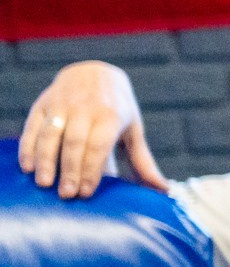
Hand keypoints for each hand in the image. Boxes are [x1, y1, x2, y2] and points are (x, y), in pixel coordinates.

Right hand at [17, 61, 166, 198]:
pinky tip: (28, 167)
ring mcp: (61, 105)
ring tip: (44, 184)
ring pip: (50, 135)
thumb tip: (165, 190)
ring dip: (46, 160)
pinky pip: (32, 127)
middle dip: (70, 170)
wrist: (95, 71)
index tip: (86, 192)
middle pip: (74, 143)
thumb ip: (144, 161)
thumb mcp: (133, 130)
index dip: (92, 169)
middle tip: (67, 195)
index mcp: (111, 116)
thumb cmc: (118, 109)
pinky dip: (28, 147)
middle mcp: (85, 108)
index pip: (99, 145)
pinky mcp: (42, 104)